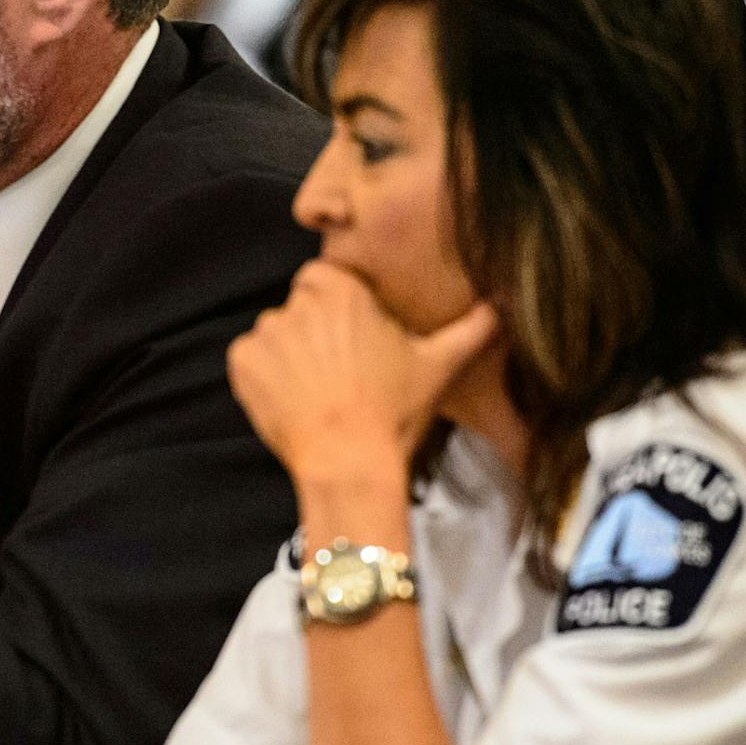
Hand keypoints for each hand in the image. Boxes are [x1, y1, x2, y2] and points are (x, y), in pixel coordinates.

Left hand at [226, 261, 498, 485]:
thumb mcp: (438, 366)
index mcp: (340, 289)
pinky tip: (293, 401)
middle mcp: (297, 302)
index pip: (327, 282)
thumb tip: (504, 306)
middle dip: (316, 336)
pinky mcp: (241, 362)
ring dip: (290, 357)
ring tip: (318, 394)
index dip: (341, 314)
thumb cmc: (394, 412)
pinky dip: (264, 378)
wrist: (348, 462)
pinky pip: (248, 360)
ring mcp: (264, 332)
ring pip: (276, 336)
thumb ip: (471, 329)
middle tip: (341, 375)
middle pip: (301, 309)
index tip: (356, 345)